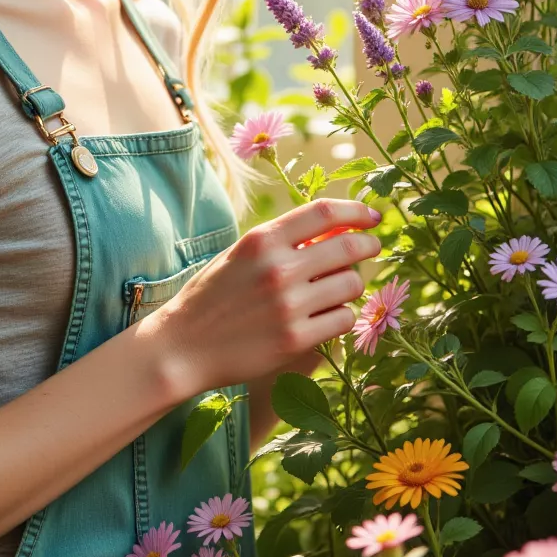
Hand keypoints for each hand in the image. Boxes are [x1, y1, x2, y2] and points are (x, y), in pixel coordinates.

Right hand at [152, 199, 382, 399]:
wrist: (183, 345)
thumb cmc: (212, 296)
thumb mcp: (241, 254)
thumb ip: (282, 241)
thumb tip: (335, 229)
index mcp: (262, 240)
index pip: (324, 212)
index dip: (356, 211)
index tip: (371, 216)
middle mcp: (278, 268)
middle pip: (348, 248)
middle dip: (369, 245)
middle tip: (373, 247)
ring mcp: (288, 306)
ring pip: (351, 285)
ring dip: (352, 285)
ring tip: (338, 289)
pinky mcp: (294, 340)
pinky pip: (342, 320)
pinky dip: (341, 316)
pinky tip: (328, 316)